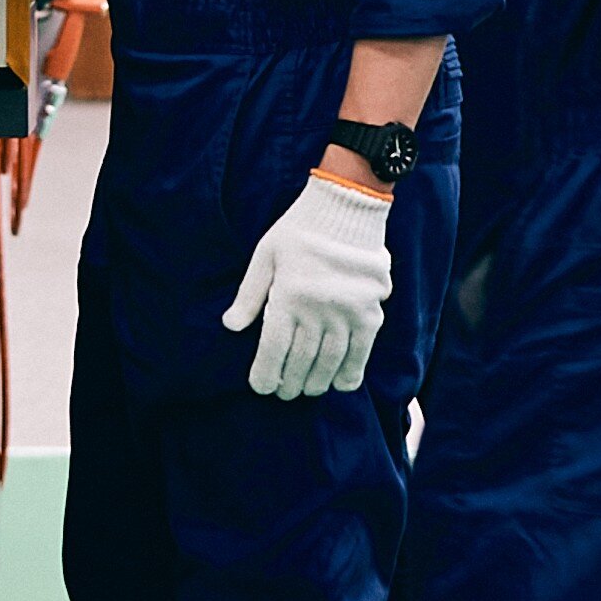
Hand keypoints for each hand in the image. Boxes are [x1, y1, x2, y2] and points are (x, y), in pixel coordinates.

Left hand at [222, 167, 395, 396]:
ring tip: (308, 389)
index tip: (261, 387)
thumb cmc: (299, 230)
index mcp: (288, 296)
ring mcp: (346, 313)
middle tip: (284, 392)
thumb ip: (249, 294)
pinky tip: (340, 384)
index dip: (265, 375)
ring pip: (329, 362)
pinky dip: (350, 372)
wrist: (347, 208)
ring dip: (317, 382)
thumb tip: (231, 326)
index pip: (273, 350)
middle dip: (289, 383)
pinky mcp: (370, 313)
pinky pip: (361, 352)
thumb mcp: (265, 255)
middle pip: (301, 361)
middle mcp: (317, 310)